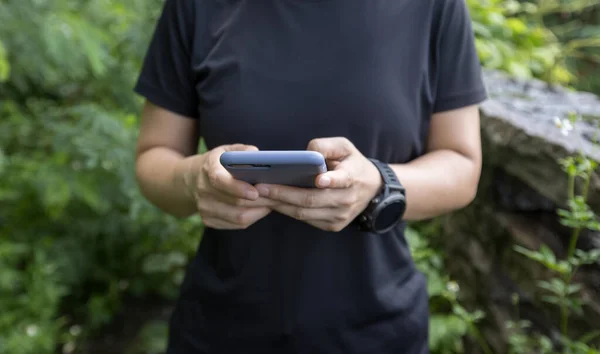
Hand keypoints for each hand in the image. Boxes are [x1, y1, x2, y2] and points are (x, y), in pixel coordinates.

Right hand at [179, 144, 277, 229]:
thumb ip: (243, 150)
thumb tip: (257, 155)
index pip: (220, 181)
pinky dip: (253, 217)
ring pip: (238, 218)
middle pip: (235, 203)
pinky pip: (237, 224)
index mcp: (208, 168)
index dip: (238, 188)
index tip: (255, 192)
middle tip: (279, 197)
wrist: (193, 179)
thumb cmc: (219, 162)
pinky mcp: (209, 221)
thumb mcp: (228, 150)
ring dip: (259, 211)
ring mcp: (204, 208)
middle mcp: (203, 190)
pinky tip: (262, 208)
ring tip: (274, 202)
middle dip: (260, 201)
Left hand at [256, 137, 382, 231]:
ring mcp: (339, 216)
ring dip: (280, 205)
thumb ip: (326, 146)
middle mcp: (347, 199)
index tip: (319, 180)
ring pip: (304, 213)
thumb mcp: (345, 147)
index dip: (331, 180)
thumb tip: (307, 153)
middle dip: (284, 194)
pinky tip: (271, 202)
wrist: (372, 190)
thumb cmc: (352, 164)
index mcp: (353, 177)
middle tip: (261, 187)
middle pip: (312, 200)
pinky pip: (305, 219)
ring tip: (259, 196)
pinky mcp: (332, 225)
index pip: (343, 179)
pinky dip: (287, 211)